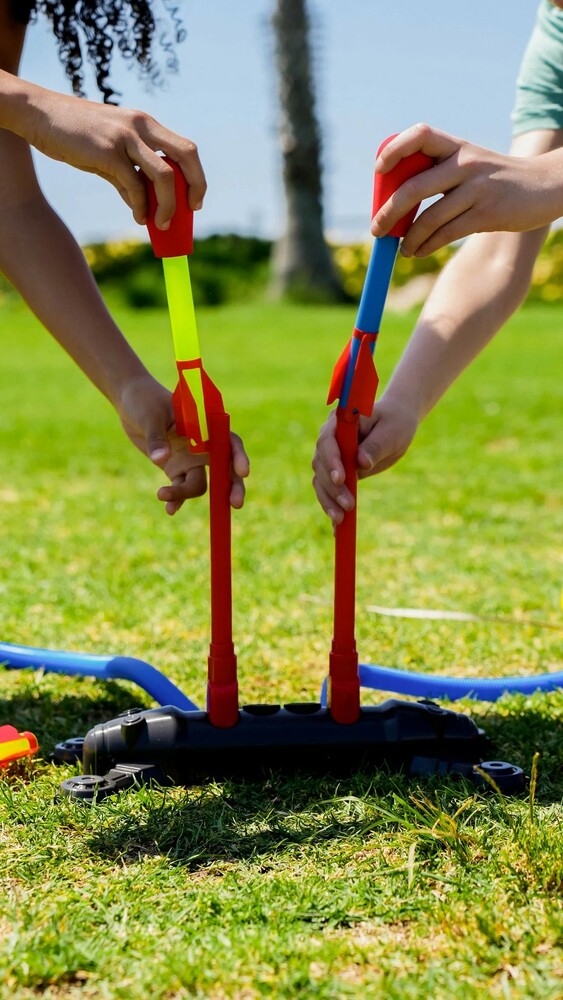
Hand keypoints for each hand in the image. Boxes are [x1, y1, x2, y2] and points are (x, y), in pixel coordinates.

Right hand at [23, 84, 206, 227]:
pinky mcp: (107, 152)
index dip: (196, 176)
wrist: (40, 116)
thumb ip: (128, 176)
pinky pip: (135, 186)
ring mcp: (125, 138)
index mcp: (145, 124)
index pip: (185, 149)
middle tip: (191, 211)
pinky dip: (141, 207)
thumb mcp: (109, 152)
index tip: (194, 200)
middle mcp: (141, 126)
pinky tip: (139, 217)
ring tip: (161, 224)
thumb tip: (143, 208)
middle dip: (195, 187)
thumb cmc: (75, 135)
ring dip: (169, 205)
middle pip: (186, 156)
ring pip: (165, 175)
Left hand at [117, 374, 249, 513]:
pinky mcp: (175, 468)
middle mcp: (202, 444)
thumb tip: (161, 460)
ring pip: (199, 483)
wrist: (130, 403)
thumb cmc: (144, 401)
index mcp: (205, 425)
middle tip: (236, 504)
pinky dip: (176, 499)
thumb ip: (157, 438)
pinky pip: (181, 487)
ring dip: (185, 493)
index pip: (229, 441)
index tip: (243, 472)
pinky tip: (169, 510)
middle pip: (224, 469)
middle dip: (232, 487)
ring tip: (161, 494)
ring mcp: (190, 458)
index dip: (239, 456)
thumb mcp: (150, 417)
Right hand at [312, 397, 418, 523]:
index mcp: (339, 423)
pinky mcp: (336, 473)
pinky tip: (337, 528)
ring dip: (328, 501)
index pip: (327, 441)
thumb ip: (376, 446)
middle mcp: (329, 440)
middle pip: (320, 465)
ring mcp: (331, 458)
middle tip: (348, 505)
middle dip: (332, 487)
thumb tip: (362, 463)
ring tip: (341, 520)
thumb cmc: (394, 423)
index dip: (331, 461)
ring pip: (320, 481)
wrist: (395, 426)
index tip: (341, 479)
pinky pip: (328, 492)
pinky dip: (332, 508)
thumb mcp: (391, 432)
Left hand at [371, 123, 560, 256]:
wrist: (545, 187)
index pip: (420, 135)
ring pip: (429, 218)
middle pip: (414, 187)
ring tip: (403, 250)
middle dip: (389, 212)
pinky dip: (427, 246)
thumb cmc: (497, 179)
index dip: (395, 150)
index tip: (379, 170)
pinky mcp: (487, 214)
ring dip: (409, 238)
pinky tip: (420, 252)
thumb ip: (440, 173)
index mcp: (458, 146)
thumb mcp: (471, 164)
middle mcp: (466, 163)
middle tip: (377, 229)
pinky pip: (446, 234)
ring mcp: (477, 189)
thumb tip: (395, 199)